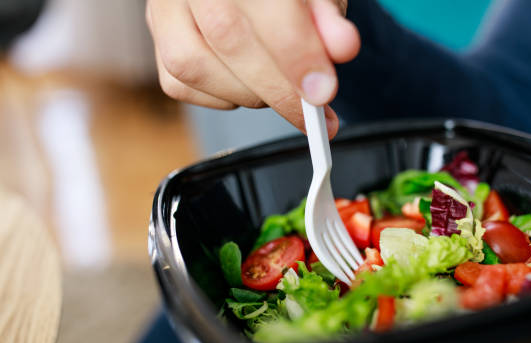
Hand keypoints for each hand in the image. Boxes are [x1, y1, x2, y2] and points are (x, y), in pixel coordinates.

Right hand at [145, 0, 360, 137]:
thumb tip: (342, 48)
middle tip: (313, 113)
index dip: (297, 54)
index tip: (323, 92)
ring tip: (279, 88)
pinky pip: (179, 84)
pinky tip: (245, 85)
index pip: (269, 7)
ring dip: (248, 94)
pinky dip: (220, 98)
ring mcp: (165, 8)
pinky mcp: (157, 38)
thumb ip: (327, 17)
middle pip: (228, 37)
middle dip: (279, 88)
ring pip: (195, 66)